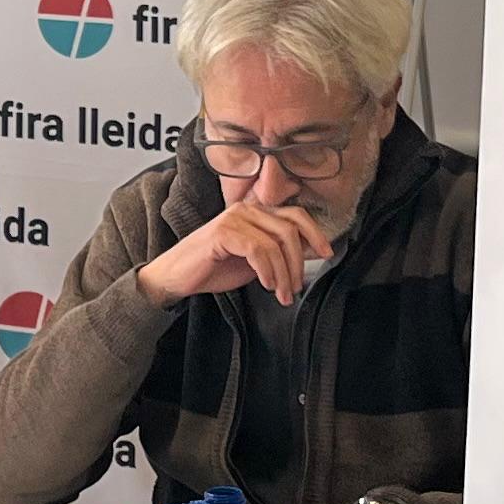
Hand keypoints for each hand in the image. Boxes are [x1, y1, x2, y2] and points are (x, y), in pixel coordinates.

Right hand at [136, 200, 330, 308]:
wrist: (177, 277)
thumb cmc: (213, 268)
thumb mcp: (254, 261)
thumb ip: (278, 252)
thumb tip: (310, 251)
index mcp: (255, 212)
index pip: (295, 214)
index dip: (315, 233)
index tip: (327, 253)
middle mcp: (246, 209)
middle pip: (290, 229)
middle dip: (298, 262)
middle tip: (295, 287)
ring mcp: (234, 218)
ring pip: (276, 243)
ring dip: (284, 274)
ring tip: (282, 293)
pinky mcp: (224, 232)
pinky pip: (258, 250)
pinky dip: (267, 271)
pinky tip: (266, 284)